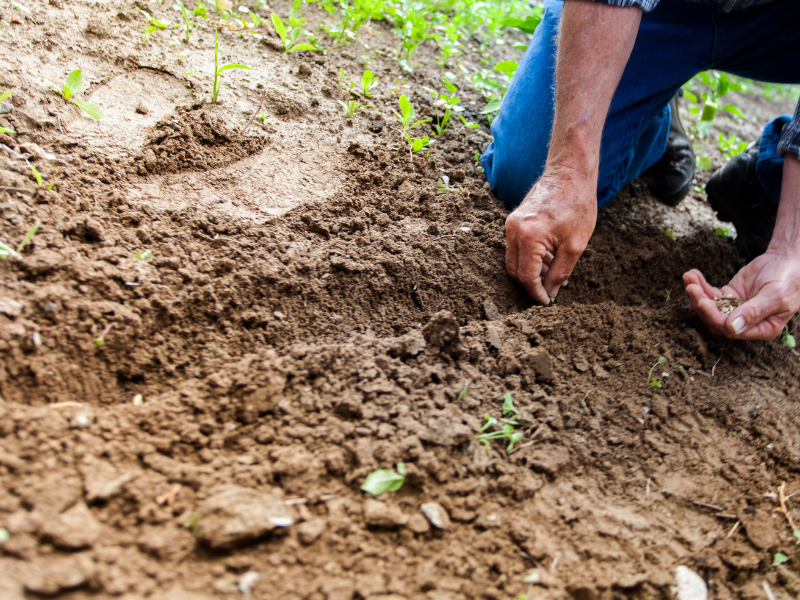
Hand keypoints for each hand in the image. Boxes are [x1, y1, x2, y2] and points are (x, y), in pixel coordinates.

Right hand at [505, 170, 596, 304]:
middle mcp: (514, 231)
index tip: (547, 302)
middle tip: (549, 291)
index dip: (536, 293)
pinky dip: (529, 258)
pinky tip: (549, 258)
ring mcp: (511, 224)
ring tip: (554, 273)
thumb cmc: (577, 205)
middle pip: (514, 270)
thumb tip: (550, 292)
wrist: (570, 173)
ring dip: (531, 271)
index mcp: (529, 237)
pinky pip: (516, 247)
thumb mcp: (575, 246)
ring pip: (514, 260)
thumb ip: (560, 273)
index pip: (526, 276)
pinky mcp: (513, 220)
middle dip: (531, 284)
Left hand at [683, 250, 799, 339]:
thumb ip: (754, 312)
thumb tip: (733, 328)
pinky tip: (692, 274)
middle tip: (691, 287)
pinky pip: (710, 293)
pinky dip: (700, 285)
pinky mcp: (729, 296)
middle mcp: (746, 323)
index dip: (714, 317)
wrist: (787, 261)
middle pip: (716, 319)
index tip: (703, 301)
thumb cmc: (788, 280)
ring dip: (697, 293)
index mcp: (761, 329)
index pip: (731, 330)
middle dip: (701, 304)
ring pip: (710, 306)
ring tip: (689, 277)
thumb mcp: (775, 296)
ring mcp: (735, 309)